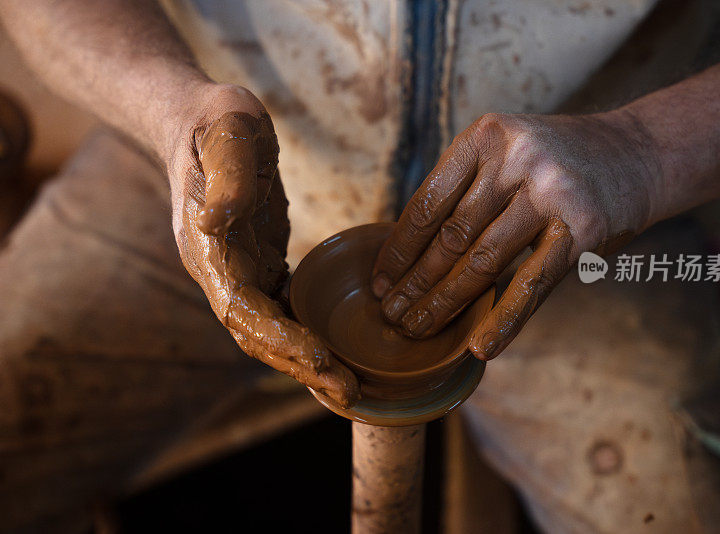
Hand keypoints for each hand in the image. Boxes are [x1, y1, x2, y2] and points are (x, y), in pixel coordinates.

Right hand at [167, 84, 359, 407]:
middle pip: (258, 335)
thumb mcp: (227, 135)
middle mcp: (221, 272)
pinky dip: (306, 336)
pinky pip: (281, 312)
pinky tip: (336, 352)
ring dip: (307, 361)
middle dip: (302, 365)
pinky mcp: (258, 265)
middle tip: (349, 391)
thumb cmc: (216, 124)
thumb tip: (219, 221)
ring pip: (271, 331)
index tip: (319, 358)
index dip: (279, 337)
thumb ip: (227, 180)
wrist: (203, 121)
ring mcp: (239, 272)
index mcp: (208, 251)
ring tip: (349, 388)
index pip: (241, 310)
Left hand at [372, 112, 659, 359]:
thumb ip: (466, 188)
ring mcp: (551, 193)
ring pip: (483, 262)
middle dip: (415, 282)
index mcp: (486, 136)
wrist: (638, 153)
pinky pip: (531, 284)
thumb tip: (409, 254)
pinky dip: (504, 320)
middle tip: (391, 316)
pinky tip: (479, 346)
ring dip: (445, 303)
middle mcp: (515, 159)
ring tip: (418, 329)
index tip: (381, 281)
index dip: (399, 249)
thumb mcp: (507, 151)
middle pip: (451, 236)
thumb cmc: (558, 161)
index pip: (428, 203)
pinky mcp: (583, 230)